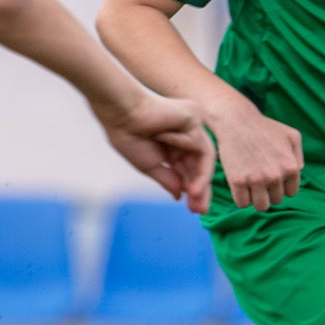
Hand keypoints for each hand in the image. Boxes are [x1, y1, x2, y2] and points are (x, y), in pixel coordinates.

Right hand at [99, 92, 215, 213]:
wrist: (120, 114)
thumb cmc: (128, 136)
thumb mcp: (150, 166)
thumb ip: (168, 179)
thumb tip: (179, 195)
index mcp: (171, 145)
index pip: (187, 170)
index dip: (191, 189)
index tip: (193, 209)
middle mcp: (183, 134)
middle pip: (198, 165)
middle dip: (200, 188)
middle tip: (200, 210)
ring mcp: (190, 125)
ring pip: (204, 158)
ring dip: (201, 180)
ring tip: (196, 198)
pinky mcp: (194, 118)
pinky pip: (201, 146)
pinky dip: (196, 164)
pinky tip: (187, 179)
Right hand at [208, 103, 302, 210]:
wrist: (236, 121)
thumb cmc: (264, 127)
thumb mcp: (291, 135)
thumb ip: (298, 156)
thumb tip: (298, 172)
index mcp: (291, 167)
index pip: (290, 193)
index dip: (280, 186)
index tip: (271, 177)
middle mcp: (276, 176)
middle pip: (275, 201)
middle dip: (268, 192)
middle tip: (258, 177)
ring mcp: (256, 180)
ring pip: (260, 206)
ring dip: (255, 198)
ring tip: (250, 185)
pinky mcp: (237, 182)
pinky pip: (242, 204)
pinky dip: (241, 198)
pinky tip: (240, 185)